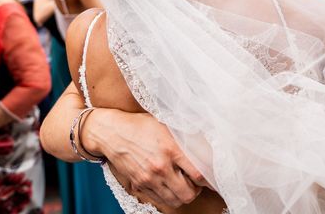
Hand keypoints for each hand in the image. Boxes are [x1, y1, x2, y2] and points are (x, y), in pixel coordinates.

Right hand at [84, 109, 210, 207]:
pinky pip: (160, 200)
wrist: (112, 133)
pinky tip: (170, 185)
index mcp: (171, 149)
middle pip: (188, 193)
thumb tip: (203, 145)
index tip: (212, 177)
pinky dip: (169, 196)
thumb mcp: (167, 125)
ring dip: (183, 195)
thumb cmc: (140, 125)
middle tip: (197, 181)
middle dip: (197, 190)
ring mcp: (149, 178)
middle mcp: (161, 167)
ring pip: (175, 200)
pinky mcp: (140, 184)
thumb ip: (184, 137)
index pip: (198, 173)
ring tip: (185, 185)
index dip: (209, 178)